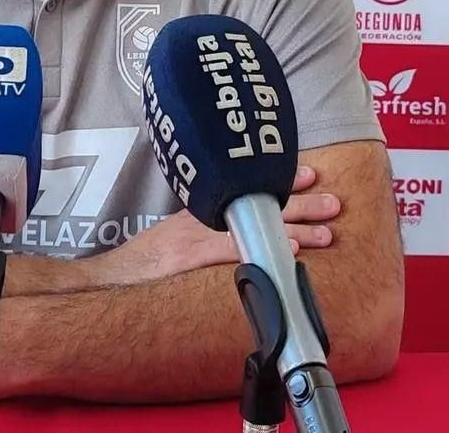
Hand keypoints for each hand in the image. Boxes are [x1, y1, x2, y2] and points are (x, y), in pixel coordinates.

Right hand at [90, 164, 339, 287]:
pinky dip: (265, 251)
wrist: (113, 274)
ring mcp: (199, 236)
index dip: (282, 181)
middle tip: (335, 200)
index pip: (249, 188)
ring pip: (256, 226)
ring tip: (328, 232)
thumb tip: (237, 227)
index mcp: (203, 208)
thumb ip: (205, 226)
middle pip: (260, 203)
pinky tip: (290, 253)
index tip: (311, 172)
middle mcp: (205, 216)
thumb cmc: (145, 260)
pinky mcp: (193, 257)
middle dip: (301, 201)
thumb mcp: (176, 232)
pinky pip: (236, 252)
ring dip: (296, 229)